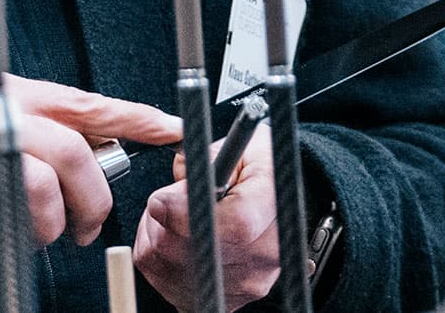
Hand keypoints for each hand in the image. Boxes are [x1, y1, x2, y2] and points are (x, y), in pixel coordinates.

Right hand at [0, 71, 180, 250]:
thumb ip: (30, 140)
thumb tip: (92, 162)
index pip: (79, 100)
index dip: (129, 115)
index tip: (168, 128)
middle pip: (67, 148)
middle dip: (88, 198)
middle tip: (83, 228)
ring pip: (38, 184)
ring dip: (47, 225)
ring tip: (33, 238)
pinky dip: (5, 238)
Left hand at [134, 125, 279, 311]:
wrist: (287, 206)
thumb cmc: (265, 174)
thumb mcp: (244, 148)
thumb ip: (206, 160)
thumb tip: (177, 183)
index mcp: (266, 211)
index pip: (212, 222)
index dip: (175, 209)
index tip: (163, 198)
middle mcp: (259, 256)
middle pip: (181, 249)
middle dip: (160, 222)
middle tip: (168, 202)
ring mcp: (243, 284)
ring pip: (167, 269)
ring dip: (157, 242)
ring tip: (174, 220)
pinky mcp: (227, 300)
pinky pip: (171, 288)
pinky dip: (165, 265)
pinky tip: (178, 243)